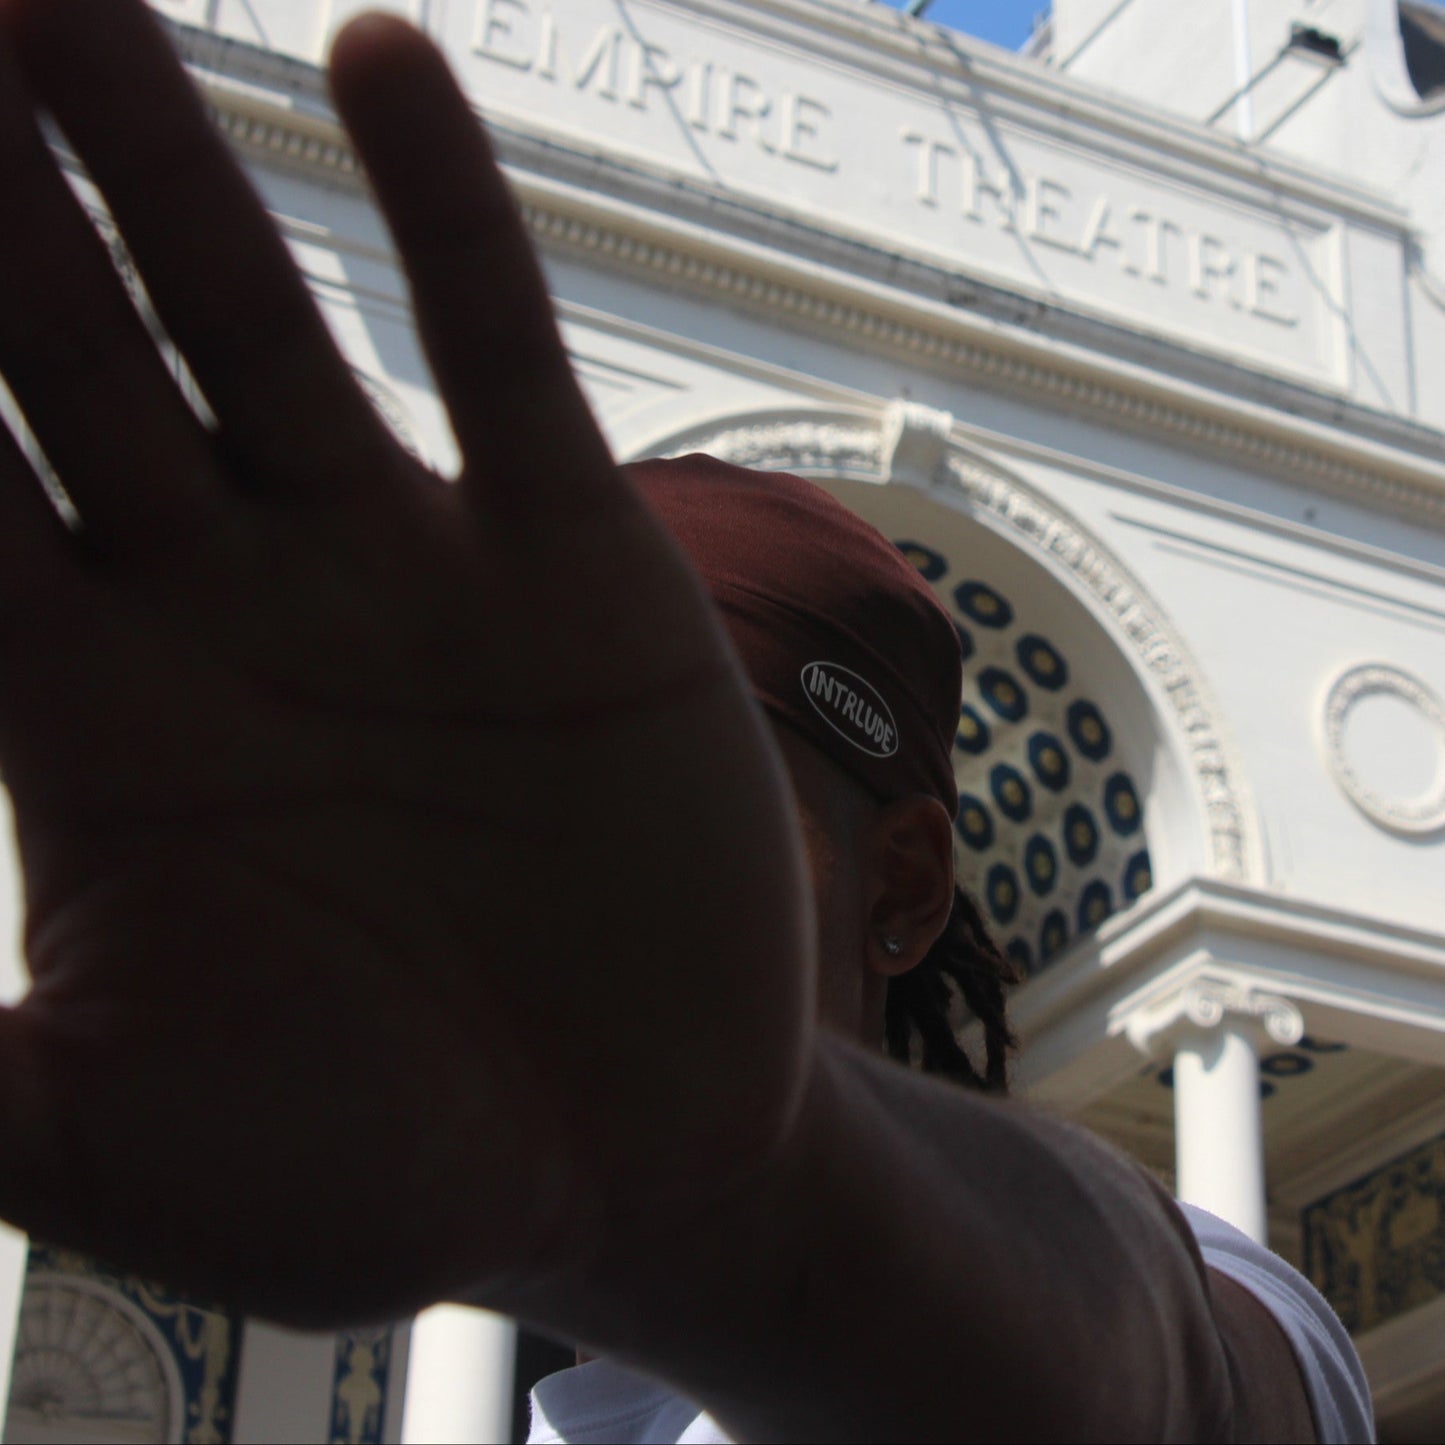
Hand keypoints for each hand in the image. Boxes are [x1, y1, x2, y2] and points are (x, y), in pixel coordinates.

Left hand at [0, 0, 812, 1324]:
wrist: (633, 1148)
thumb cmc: (379, 1174)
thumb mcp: (123, 1147)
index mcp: (84, 723)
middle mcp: (222, 608)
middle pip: (50, 353)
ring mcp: (400, 569)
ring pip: (250, 318)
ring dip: (154, 152)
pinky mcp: (568, 562)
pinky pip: (498, 359)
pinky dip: (444, 221)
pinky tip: (378, 63)